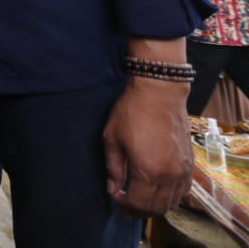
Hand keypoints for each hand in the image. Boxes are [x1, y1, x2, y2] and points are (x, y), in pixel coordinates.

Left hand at [103, 76, 193, 216]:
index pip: (138, 204)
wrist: (160, 93)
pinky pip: (184, 191)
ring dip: (155, 206)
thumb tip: (113, 188)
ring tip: (140, 198)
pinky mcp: (190, 164)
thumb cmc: (131, 112)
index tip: (114, 194)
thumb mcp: (112, 139)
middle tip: (124, 202)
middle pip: (156, 208)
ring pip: (172, 202)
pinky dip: (171, 196)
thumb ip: (114, 168)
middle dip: (138, 210)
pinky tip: (158, 189)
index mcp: (147, 171)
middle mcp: (169, 175)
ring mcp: (183, 170)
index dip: (123, 204)